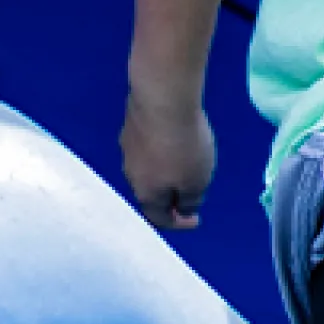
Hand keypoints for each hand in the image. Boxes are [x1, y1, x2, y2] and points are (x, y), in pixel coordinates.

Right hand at [121, 86, 215, 232]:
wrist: (161, 99)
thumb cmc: (182, 148)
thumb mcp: (196, 182)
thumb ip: (190, 201)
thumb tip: (183, 210)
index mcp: (146, 194)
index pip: (159, 219)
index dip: (178, 223)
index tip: (195, 218)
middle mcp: (131, 175)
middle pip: (150, 193)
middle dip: (170, 196)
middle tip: (190, 190)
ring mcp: (128, 148)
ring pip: (147, 168)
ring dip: (164, 170)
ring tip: (184, 161)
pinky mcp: (131, 125)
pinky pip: (147, 145)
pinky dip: (160, 148)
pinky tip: (173, 138)